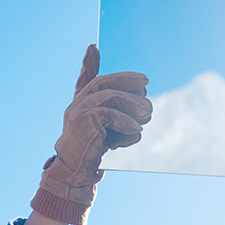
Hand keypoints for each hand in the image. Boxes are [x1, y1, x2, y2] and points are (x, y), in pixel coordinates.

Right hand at [30, 45, 152, 224]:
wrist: (75, 177)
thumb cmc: (93, 158)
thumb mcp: (107, 135)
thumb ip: (117, 118)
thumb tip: (143, 108)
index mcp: (80, 105)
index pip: (84, 79)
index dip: (87, 63)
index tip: (93, 46)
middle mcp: (76, 105)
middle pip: (102, 83)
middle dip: (126, 80)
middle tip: (146, 85)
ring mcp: (77, 113)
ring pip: (108, 96)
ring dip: (132, 103)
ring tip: (149, 113)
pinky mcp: (83, 123)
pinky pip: (108, 114)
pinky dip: (125, 122)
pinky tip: (137, 131)